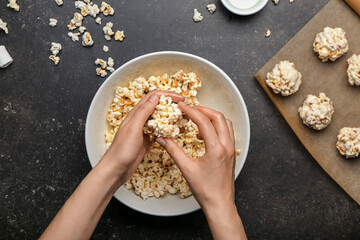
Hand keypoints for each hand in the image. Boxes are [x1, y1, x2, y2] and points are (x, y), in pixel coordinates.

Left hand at [102, 90, 184, 184]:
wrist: (116, 170)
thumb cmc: (121, 150)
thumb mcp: (133, 128)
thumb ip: (143, 112)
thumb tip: (155, 97)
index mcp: (136, 113)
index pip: (153, 97)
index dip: (167, 95)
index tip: (180, 98)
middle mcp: (140, 119)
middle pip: (158, 106)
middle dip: (172, 105)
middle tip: (185, 108)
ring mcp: (144, 130)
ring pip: (160, 119)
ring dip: (172, 117)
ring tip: (184, 119)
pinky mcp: (147, 140)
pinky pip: (160, 131)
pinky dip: (169, 130)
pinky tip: (177, 132)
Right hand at [156, 102, 246, 239]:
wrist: (219, 204)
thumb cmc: (205, 190)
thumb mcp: (186, 169)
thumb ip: (173, 151)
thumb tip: (162, 139)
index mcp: (216, 149)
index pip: (204, 122)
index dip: (191, 111)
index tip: (182, 107)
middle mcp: (227, 146)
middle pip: (218, 117)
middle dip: (203, 110)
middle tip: (189, 109)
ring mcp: (231, 149)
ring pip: (225, 123)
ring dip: (212, 117)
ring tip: (197, 119)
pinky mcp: (231, 153)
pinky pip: (227, 132)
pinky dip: (216, 127)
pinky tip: (204, 134)